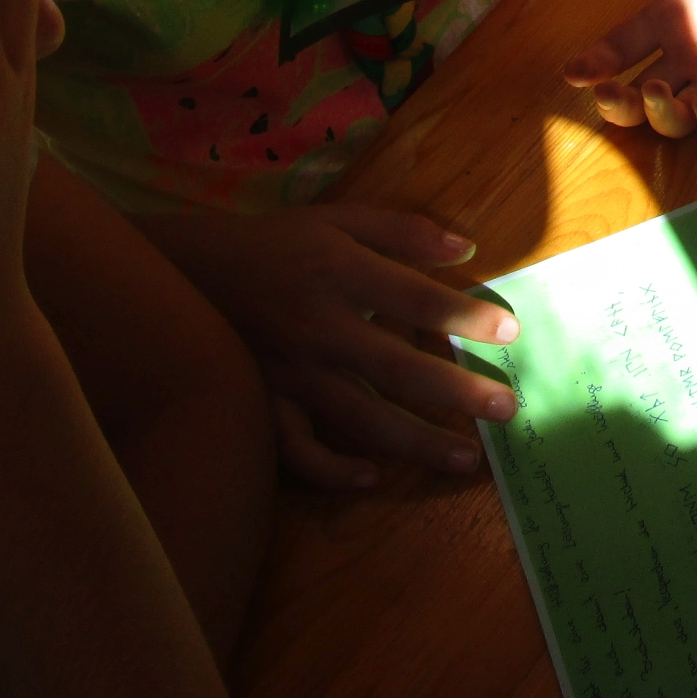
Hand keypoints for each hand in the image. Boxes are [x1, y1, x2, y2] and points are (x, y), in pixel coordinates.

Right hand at [138, 204, 519, 488]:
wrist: (184, 272)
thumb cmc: (274, 245)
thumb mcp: (336, 219)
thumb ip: (401, 230)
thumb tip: (468, 246)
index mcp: (339, 273)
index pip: (414, 298)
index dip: (465, 315)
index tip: (512, 331)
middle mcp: (319, 328)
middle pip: (397, 368)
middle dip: (456, 392)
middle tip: (507, 411)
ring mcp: (291, 374)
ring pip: (360, 419)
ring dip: (416, 443)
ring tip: (466, 460)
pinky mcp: (266, 404)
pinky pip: (299, 451)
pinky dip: (333, 470)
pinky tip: (372, 477)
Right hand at [563, 0, 696, 137]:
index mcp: (668, 18)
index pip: (620, 50)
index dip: (595, 64)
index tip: (575, 74)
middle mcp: (688, 55)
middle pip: (642, 95)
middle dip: (621, 104)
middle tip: (611, 96)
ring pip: (680, 115)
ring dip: (663, 115)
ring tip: (659, 94)